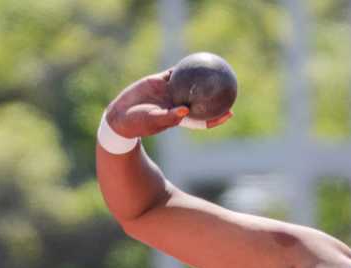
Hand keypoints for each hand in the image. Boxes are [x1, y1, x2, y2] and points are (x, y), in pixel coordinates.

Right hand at [103, 72, 232, 143]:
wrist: (121, 115)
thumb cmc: (138, 123)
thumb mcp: (154, 121)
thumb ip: (169, 117)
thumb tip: (186, 110)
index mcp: (179, 117)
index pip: (202, 119)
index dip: (216, 117)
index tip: (229, 113)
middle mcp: (176, 104)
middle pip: (200, 100)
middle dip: (213, 95)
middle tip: (228, 88)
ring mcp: (168, 92)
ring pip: (189, 83)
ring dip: (199, 77)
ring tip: (212, 67)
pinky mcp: (159, 82)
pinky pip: (174, 72)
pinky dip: (183, 67)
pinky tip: (191, 59)